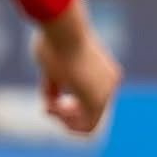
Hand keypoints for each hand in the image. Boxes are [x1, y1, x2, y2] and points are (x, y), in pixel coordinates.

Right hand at [32, 0, 121, 134]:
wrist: (63, 29)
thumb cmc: (54, 40)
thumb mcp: (51, 64)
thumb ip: (55, 85)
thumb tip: (52, 102)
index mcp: (103, 71)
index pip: (87, 101)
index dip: (66, 108)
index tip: (49, 99)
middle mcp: (109, 82)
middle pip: (88, 113)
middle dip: (64, 115)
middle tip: (47, 107)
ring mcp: (107, 91)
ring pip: (89, 123)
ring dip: (64, 120)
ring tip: (50, 106)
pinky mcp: (99, 99)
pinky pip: (88, 127)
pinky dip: (67, 123)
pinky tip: (54, 107)